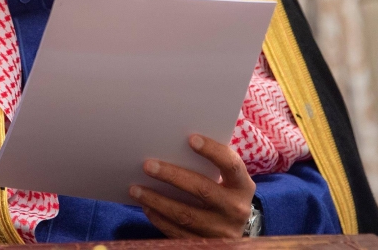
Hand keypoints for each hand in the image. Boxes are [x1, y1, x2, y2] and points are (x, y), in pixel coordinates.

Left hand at [128, 134, 254, 237]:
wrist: (234, 230)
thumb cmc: (223, 192)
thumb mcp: (226, 179)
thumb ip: (208, 164)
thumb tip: (171, 143)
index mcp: (242, 186)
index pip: (231, 165)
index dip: (212, 151)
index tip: (191, 138)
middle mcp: (236, 209)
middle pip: (202, 190)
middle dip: (172, 176)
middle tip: (147, 165)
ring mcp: (222, 231)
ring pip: (185, 215)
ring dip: (157, 201)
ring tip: (135, 189)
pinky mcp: (207, 245)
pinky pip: (178, 233)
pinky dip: (159, 219)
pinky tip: (146, 207)